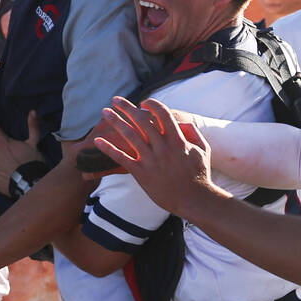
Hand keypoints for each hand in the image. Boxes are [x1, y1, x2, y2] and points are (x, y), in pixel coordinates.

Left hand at [92, 97, 223, 215]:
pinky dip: (108, 148)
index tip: (142, 103)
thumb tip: (180, 123)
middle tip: (115, 99)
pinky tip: (98, 141)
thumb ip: (193, 133)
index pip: (162, 114)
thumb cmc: (200, 175)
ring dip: (115, 121)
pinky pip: (121, 158)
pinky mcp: (141, 173)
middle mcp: (162, 147)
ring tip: (104, 112)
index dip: (151, 105)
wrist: (194, 200)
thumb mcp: (203, 150)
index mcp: (178, 140)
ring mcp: (151, 160)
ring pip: (129, 135)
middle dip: (126, 107)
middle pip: (141, 120)